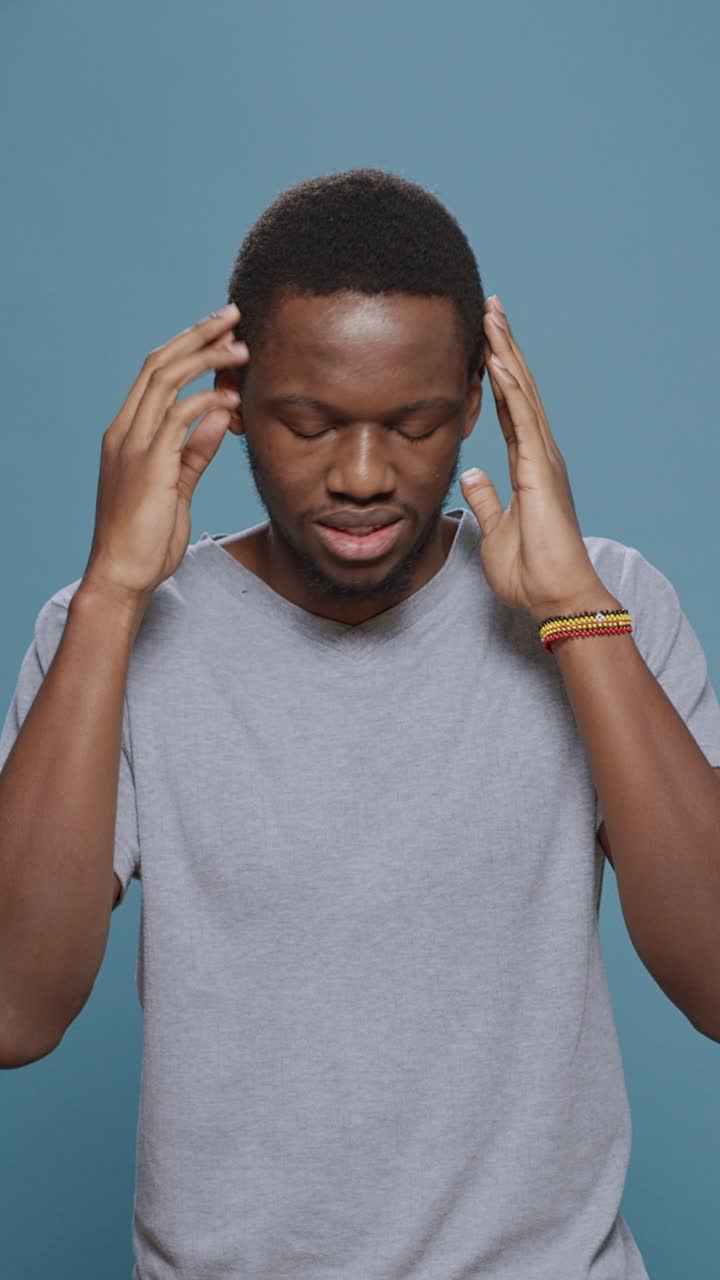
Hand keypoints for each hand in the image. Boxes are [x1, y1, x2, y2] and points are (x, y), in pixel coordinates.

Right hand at [82, 303, 249, 605]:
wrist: (122, 576)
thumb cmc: (147, 539)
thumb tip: (221, 416)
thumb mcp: (177, 488)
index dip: (188, 346)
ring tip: (242, 349)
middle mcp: (124, 431)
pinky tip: (233, 400)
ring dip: (206, 359)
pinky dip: (206, 402)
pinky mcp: (147, 464)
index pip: (154, 373)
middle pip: (158, 363)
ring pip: (165, 380)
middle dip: (197, 334)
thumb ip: (195, 451)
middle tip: (234, 315)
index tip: (221, 331)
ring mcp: (132, 445)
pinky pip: (178, 418)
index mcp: (127, 434)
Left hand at [459, 296, 612, 622]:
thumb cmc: (531, 571)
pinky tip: (499, 360)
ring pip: (522, 394)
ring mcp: (542, 459)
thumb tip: (474, 473)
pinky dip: (511, 389)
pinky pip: (523, 421)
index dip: (496, 373)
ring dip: (506, 353)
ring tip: (492, 316)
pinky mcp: (540, 471)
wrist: (555, 596)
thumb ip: (486, 499)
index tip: (483, 341)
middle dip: (503, 347)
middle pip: (518, 389)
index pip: (508, 407)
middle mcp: (538, 454)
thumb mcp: (495, 529)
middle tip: (489, 308)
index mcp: (527, 465)